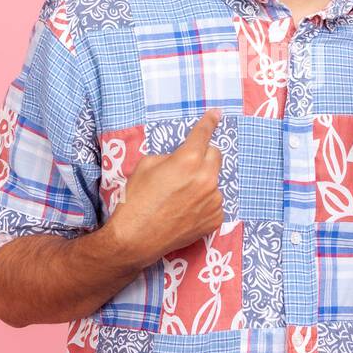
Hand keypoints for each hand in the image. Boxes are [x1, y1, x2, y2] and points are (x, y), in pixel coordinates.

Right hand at [105, 108, 224, 265]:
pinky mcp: (215, 219)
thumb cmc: (136, 200)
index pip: (203, 134)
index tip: (217, 114)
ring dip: (202, 182)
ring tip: (179, 197)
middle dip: (202, 156)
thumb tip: (181, 159)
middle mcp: (206, 178)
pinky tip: (185, 211)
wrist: (136, 239)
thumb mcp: (146, 165)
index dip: (210, 121)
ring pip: (213, 181)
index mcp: (189, 160)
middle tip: (185, 167)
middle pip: (215, 156)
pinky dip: (203, 203)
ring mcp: (213, 201)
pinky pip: (213, 202)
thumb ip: (170, 156)